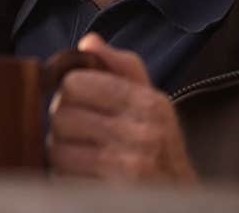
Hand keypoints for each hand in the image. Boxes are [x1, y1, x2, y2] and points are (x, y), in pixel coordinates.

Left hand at [47, 33, 196, 182]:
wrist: (181, 199)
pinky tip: (84, 177)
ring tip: (81, 156)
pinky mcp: (112, 195)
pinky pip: (63, 178)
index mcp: (148, 104)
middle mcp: (141, 134)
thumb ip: (121, 67)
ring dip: (62, 154)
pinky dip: (65, 178)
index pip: (75, 83)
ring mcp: (127, 168)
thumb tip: (89, 42)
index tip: (79, 102)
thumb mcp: (152, 102)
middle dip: (63, 125)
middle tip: (78, 133)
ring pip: (57, 149)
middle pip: (61, 115)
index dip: (70, 92)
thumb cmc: (160, 147)